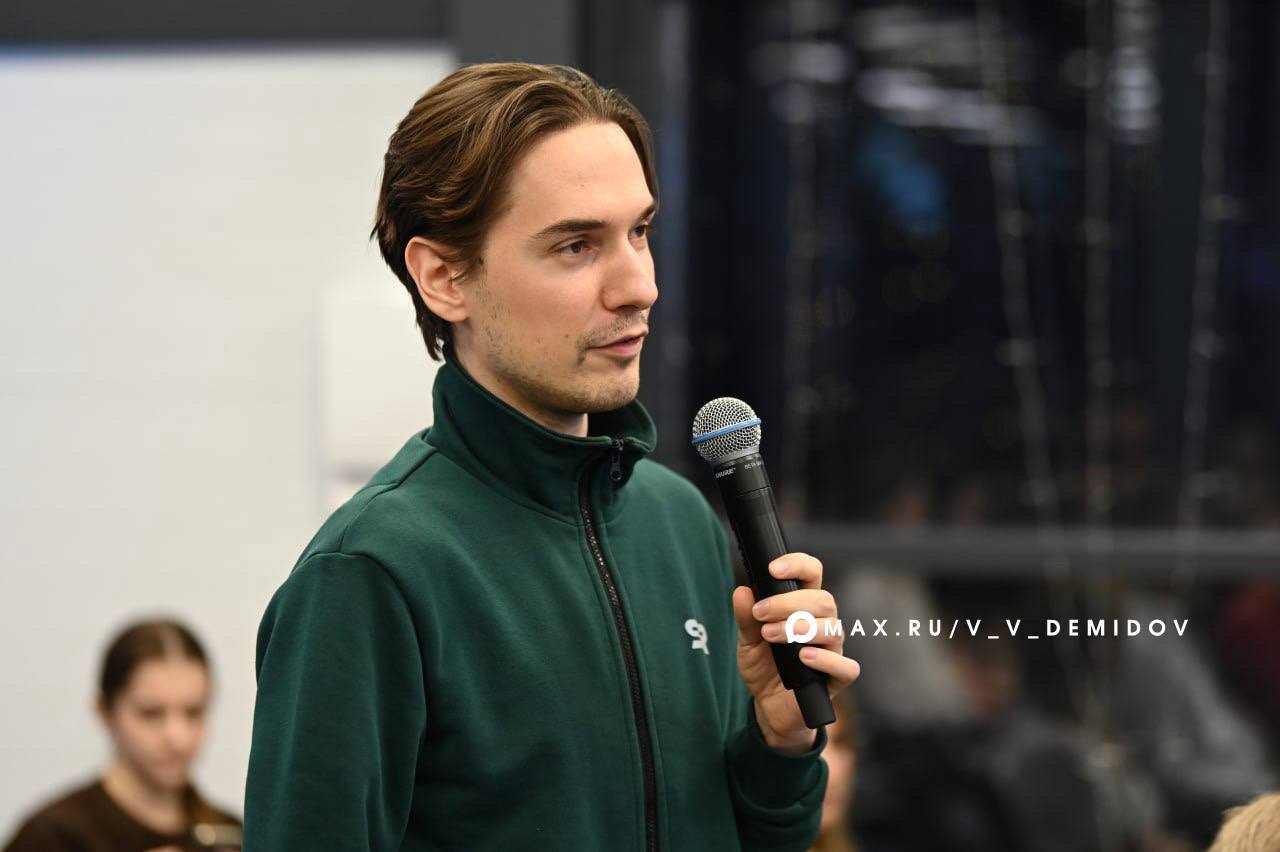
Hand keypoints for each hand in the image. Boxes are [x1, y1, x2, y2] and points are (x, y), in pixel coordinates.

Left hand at [731, 553, 859, 753]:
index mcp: (804, 607)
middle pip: (823, 599)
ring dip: (798, 628)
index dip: (797, 565)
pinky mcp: (836, 679)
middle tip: (761, 613)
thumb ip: (745, 617)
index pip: (812, 574)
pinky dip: (825, 659)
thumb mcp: (747, 641)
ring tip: (771, 635)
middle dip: (788, 602)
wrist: (768, 705)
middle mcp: (823, 624)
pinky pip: (846, 666)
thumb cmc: (764, 666)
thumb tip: (743, 591)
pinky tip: (803, 656)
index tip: (772, 569)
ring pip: (833, 628)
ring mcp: (833, 651)